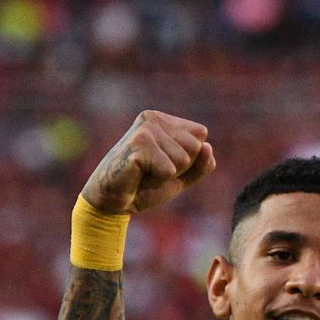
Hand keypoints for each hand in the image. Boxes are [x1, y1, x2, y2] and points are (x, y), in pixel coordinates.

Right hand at [81, 111, 215, 215]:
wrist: (112, 201)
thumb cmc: (145, 186)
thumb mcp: (182, 176)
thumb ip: (202, 163)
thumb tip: (207, 146)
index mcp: (164, 120)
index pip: (201, 137)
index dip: (189, 160)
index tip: (163, 164)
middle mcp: (153, 118)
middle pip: (195, 147)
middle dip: (179, 168)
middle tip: (153, 171)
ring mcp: (145, 129)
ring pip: (183, 160)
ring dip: (166, 176)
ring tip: (145, 174)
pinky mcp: (138, 144)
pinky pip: (169, 171)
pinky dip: (157, 181)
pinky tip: (139, 177)